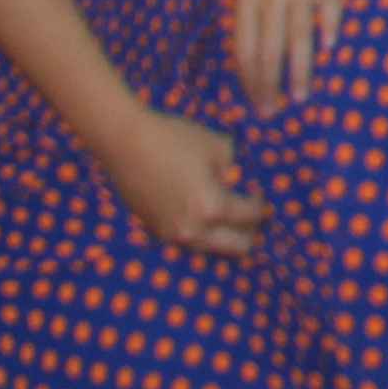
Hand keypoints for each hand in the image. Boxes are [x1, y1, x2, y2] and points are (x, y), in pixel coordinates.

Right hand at [98, 108, 265, 256]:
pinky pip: (187, 241)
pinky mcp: (155, 231)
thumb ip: (236, 168)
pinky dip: (201, 234)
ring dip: (225, 238)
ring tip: (233, 224)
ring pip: (210, 249)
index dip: (261, 207)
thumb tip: (240, 180)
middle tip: (255, 220)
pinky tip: (204, 221)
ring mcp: (171, 234)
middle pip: (235, 246)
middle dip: (250, 234)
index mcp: (212, 207)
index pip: (249, 217)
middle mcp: (193, 229)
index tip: (262, 199)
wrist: (126, 143)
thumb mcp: (218, 147)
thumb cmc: (175, 139)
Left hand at [230, 0, 346, 111]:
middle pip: (269, 47)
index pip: (245, 49)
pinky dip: (328, 26)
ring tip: (300, 95)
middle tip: (273, 112)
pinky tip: (329, 46)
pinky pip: (327, 5)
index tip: (257, 106)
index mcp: (247, 0)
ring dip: (297, 69)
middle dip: (270, 84)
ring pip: (296, 34)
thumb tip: (252, 75)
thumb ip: (253, 25)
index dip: (250, 81)